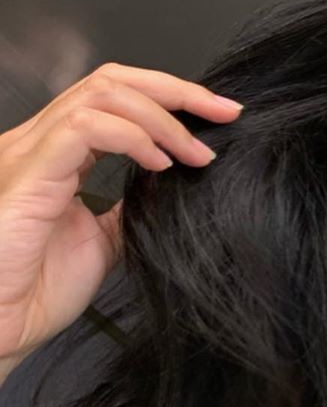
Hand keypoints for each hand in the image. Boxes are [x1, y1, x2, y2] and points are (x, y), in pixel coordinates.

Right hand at [0, 63, 242, 371]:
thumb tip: (167, 192)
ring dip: (162, 117)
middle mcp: (38, 143)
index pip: (113, 98)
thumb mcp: (101, 243)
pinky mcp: (28, 172)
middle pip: (111, 81)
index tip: (219, 116)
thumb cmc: (34, 291)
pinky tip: (159, 163)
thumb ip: (127, 210)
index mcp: (55, 156)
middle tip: (224, 113)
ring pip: (101, 93)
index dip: (169, 99)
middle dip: (176, 91)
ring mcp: (29, 152)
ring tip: (196, 152)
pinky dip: (132, 137)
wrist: (0, 326)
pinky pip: (84, 127)